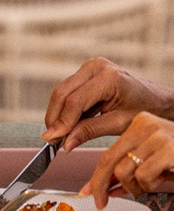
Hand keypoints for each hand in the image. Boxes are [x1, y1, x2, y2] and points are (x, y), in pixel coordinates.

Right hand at [43, 57, 173, 151]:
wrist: (158, 100)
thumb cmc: (146, 110)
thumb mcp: (118, 124)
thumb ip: (89, 131)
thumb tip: (64, 143)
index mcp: (109, 77)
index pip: (74, 101)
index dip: (62, 122)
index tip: (53, 140)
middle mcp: (96, 66)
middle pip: (62, 93)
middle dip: (54, 117)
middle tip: (51, 139)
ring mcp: (90, 67)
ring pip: (61, 92)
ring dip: (58, 114)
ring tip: (60, 134)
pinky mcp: (86, 72)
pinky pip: (67, 91)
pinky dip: (65, 108)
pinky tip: (69, 123)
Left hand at [81, 111, 173, 208]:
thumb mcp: (152, 166)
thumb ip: (127, 173)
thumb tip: (101, 187)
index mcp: (140, 123)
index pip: (108, 152)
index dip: (96, 176)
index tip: (88, 192)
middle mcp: (147, 124)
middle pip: (110, 161)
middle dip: (102, 186)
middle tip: (102, 203)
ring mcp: (159, 135)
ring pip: (125, 171)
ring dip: (136, 187)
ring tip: (155, 182)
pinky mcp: (170, 148)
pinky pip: (144, 176)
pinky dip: (152, 185)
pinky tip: (167, 178)